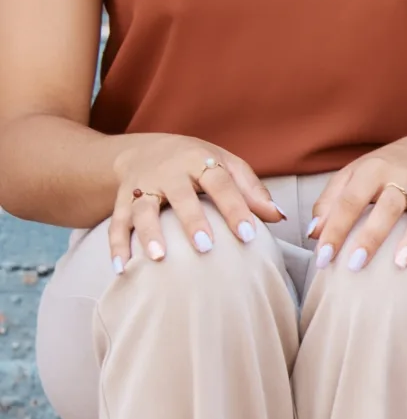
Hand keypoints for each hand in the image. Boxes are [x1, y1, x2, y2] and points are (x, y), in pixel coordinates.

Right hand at [105, 135, 283, 272]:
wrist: (143, 150)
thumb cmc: (197, 163)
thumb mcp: (226, 165)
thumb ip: (251, 190)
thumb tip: (278, 217)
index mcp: (199, 160)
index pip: (221, 183)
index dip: (235, 208)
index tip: (249, 235)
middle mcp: (168, 171)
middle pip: (180, 195)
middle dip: (191, 220)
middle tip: (205, 247)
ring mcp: (141, 185)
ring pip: (142, 208)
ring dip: (148, 233)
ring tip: (158, 258)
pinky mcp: (121, 200)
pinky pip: (116, 222)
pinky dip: (116, 244)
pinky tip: (122, 268)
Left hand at [307, 134, 406, 272]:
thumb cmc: (384, 170)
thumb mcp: (352, 176)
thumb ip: (331, 202)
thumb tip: (314, 234)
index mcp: (373, 170)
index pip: (350, 201)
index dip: (335, 229)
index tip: (323, 258)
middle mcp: (405, 177)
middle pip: (388, 207)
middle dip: (371, 236)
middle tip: (355, 265)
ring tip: (401, 265)